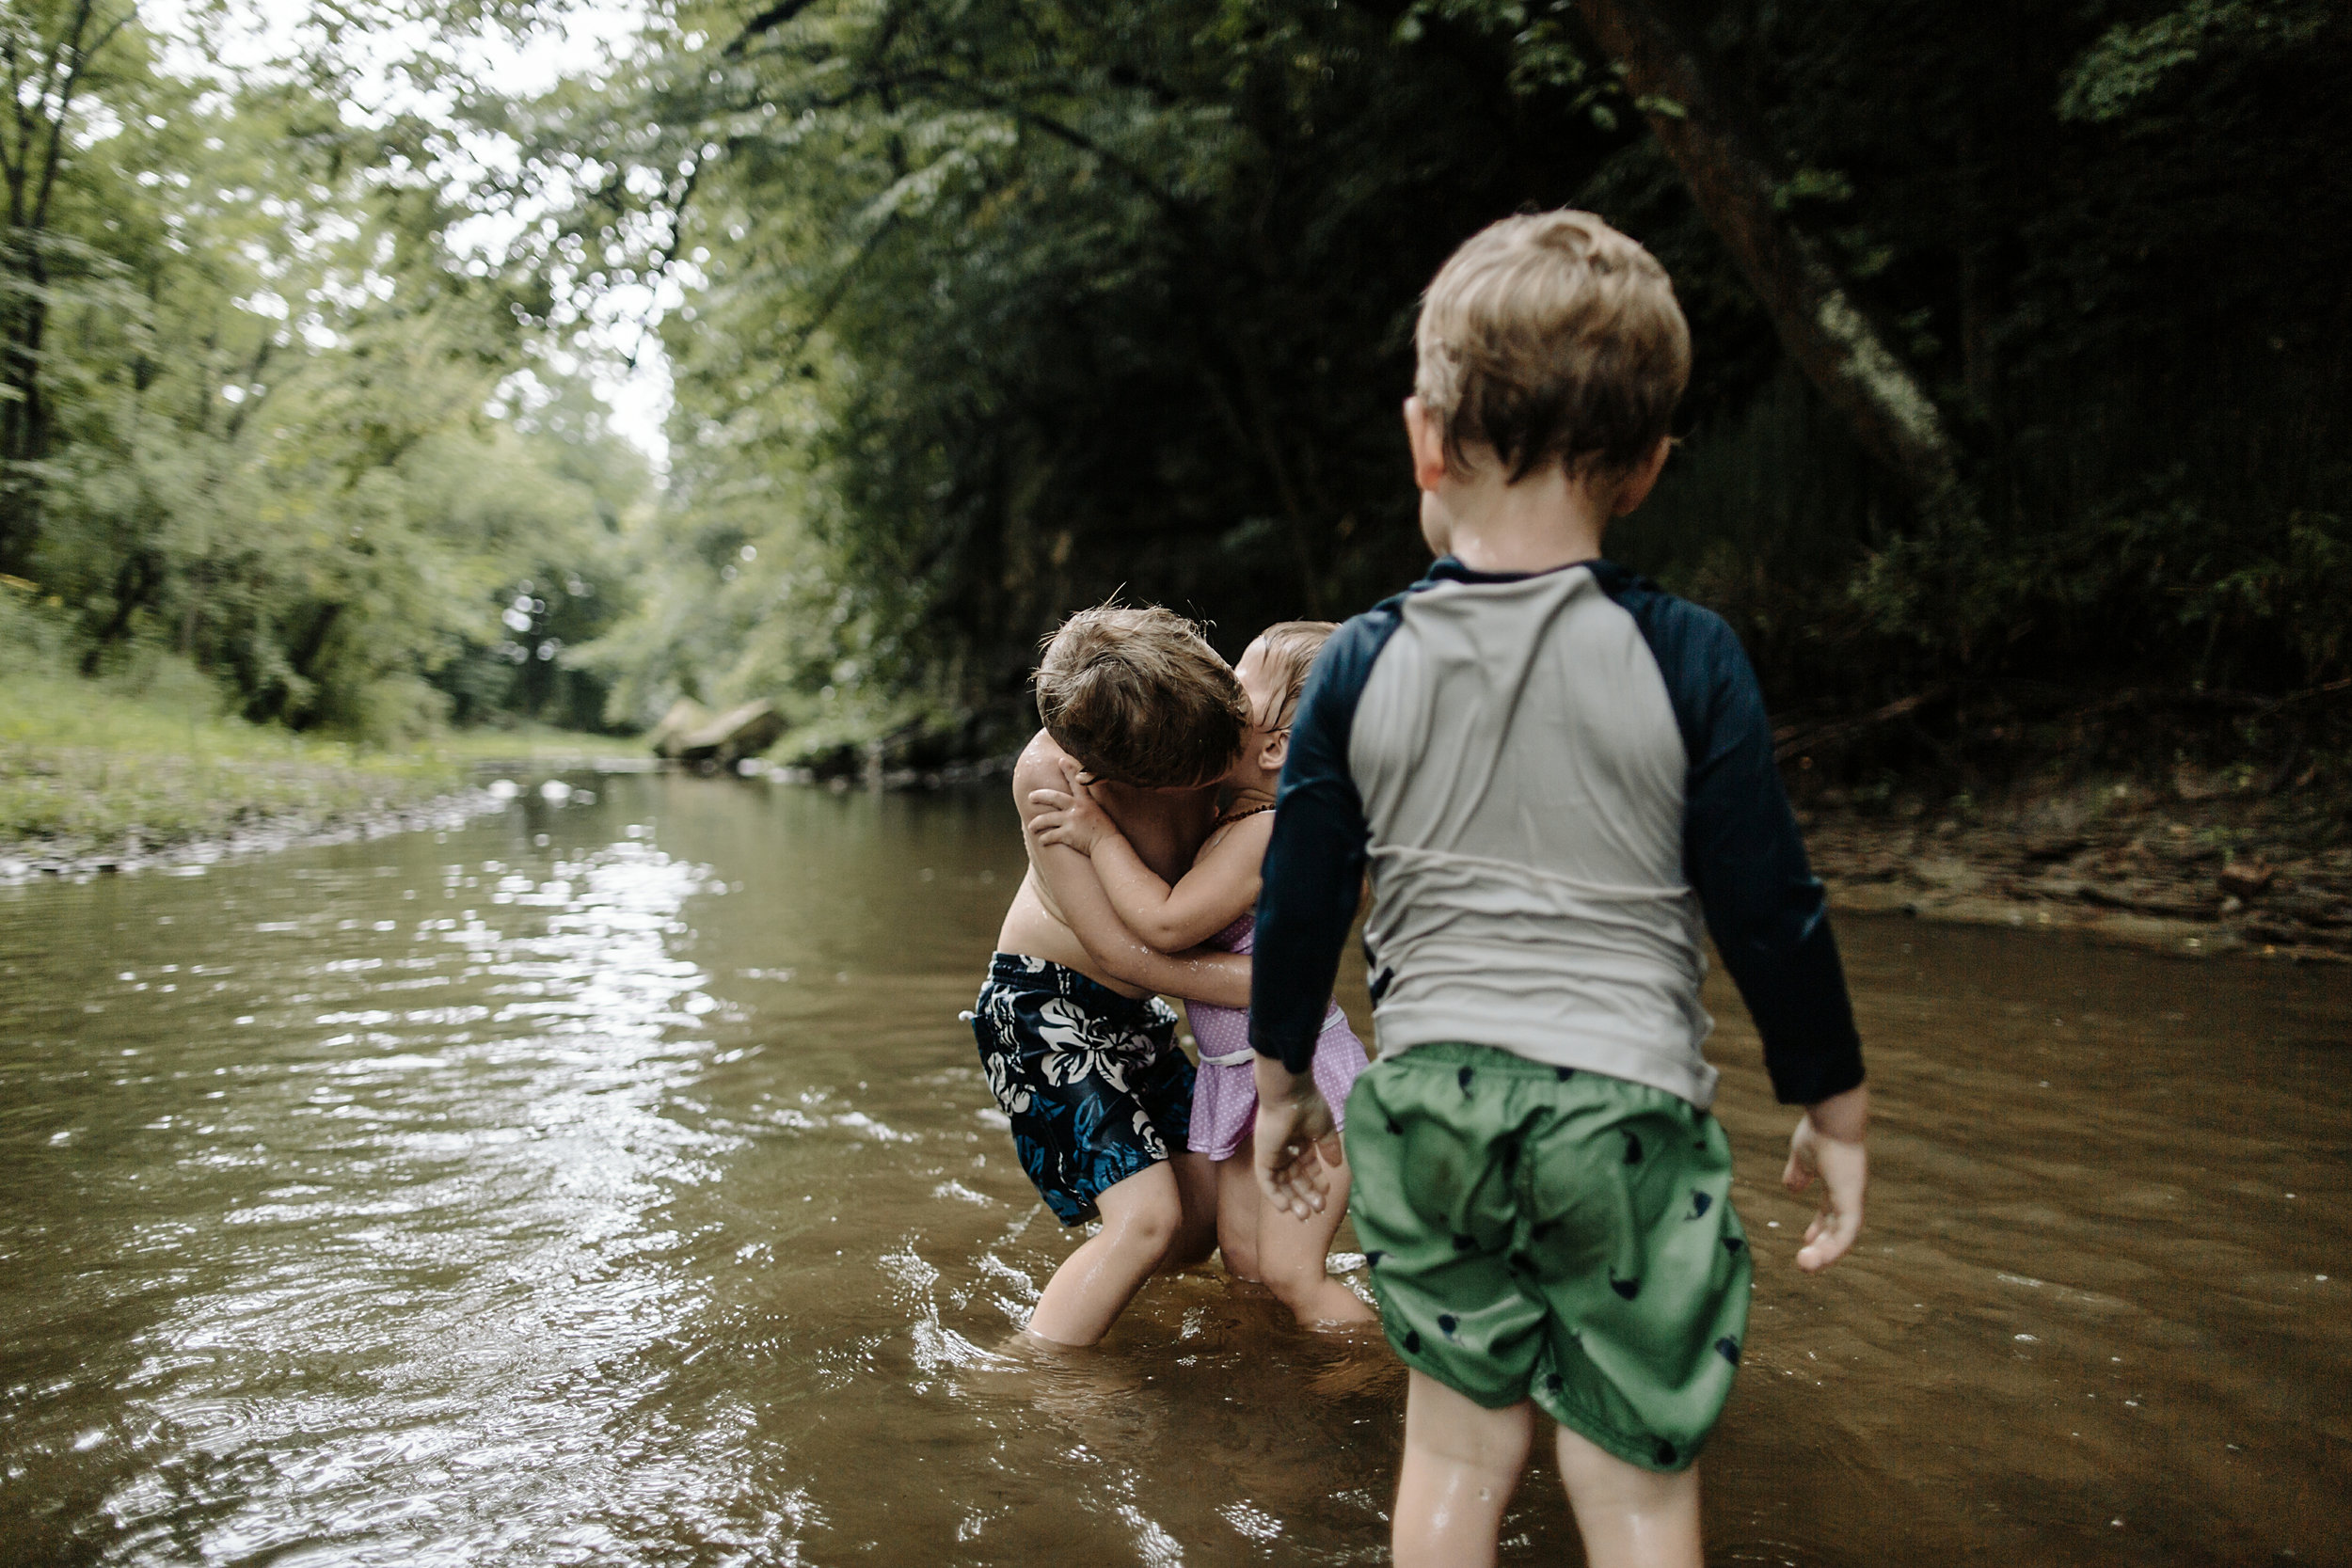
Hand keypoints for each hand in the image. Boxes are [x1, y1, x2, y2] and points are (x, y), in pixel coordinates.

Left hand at [1025, 760, 1117, 853]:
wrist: (1108, 845)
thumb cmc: (1104, 831)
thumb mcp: (1098, 812)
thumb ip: (1086, 806)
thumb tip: (1074, 806)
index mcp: (1086, 801)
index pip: (1076, 782)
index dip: (1069, 770)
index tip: (1061, 760)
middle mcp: (1078, 808)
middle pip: (1053, 797)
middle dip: (1040, 796)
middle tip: (1030, 797)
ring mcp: (1072, 821)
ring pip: (1047, 819)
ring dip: (1036, 823)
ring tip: (1031, 827)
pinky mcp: (1068, 834)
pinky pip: (1050, 835)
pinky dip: (1045, 839)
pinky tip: (1042, 841)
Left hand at [1253, 1057, 1341, 1219]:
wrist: (1290, 1095)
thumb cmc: (1309, 1107)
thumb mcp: (1325, 1129)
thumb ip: (1330, 1147)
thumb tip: (1338, 1165)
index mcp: (1300, 1140)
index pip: (1308, 1166)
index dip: (1317, 1181)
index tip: (1328, 1193)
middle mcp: (1286, 1149)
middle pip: (1295, 1178)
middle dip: (1307, 1194)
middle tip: (1318, 1210)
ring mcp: (1273, 1154)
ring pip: (1282, 1182)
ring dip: (1293, 1199)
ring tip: (1305, 1215)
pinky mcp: (1262, 1157)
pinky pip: (1265, 1181)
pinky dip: (1274, 1195)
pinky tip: (1285, 1208)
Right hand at [1781, 1083, 1867, 1272]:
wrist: (1832, 1115)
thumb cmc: (1820, 1130)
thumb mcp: (1802, 1157)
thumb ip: (1798, 1173)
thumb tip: (1791, 1188)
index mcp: (1838, 1182)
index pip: (1831, 1212)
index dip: (1820, 1228)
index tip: (1806, 1239)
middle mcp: (1849, 1192)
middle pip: (1838, 1227)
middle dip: (1823, 1246)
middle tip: (1805, 1261)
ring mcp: (1853, 1197)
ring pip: (1843, 1235)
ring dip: (1826, 1253)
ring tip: (1806, 1265)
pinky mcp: (1852, 1201)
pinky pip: (1845, 1232)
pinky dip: (1833, 1248)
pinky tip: (1817, 1258)